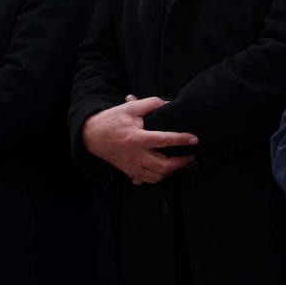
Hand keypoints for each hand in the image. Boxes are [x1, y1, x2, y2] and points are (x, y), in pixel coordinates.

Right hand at [82, 96, 197, 183]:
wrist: (92, 135)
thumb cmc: (111, 121)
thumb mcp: (130, 108)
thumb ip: (150, 104)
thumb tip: (168, 104)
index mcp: (138, 139)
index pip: (165, 140)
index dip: (182, 139)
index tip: (193, 139)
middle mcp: (136, 155)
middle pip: (164, 165)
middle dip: (181, 162)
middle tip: (189, 155)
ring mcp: (132, 166)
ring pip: (157, 176)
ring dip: (171, 170)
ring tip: (177, 161)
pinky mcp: (129, 171)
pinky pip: (147, 180)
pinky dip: (158, 176)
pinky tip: (162, 169)